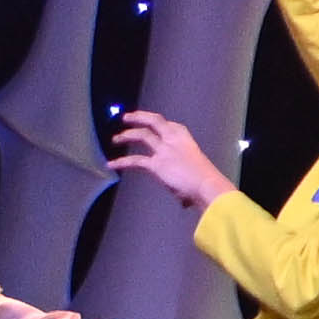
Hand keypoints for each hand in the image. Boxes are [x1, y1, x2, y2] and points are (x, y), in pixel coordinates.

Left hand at [109, 108, 226, 210]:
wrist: (207, 185)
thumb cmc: (206, 181)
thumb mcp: (196, 171)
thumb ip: (186, 181)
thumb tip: (184, 201)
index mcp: (186, 140)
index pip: (171, 125)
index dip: (158, 122)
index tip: (150, 121)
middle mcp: (174, 140)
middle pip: (155, 121)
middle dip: (139, 117)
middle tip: (126, 117)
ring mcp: (164, 150)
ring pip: (142, 135)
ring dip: (127, 135)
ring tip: (116, 138)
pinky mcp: (156, 164)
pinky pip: (134, 160)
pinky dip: (121, 162)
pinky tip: (111, 164)